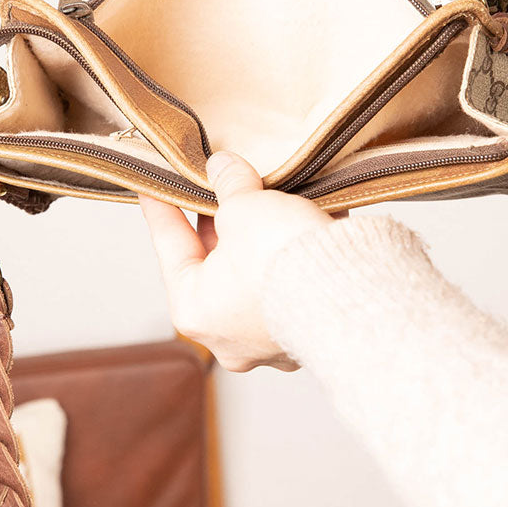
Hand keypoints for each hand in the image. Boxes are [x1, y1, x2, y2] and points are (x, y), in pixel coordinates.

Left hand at [139, 152, 329, 372]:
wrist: (354, 292)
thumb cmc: (283, 261)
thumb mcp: (245, 207)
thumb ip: (229, 185)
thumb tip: (224, 168)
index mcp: (194, 310)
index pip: (170, 245)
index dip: (162, 207)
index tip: (153, 185)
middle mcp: (228, 334)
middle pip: (215, 262)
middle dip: (221, 220)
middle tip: (219, 183)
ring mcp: (270, 338)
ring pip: (257, 274)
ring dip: (262, 237)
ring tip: (267, 197)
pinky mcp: (311, 328)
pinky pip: (294, 282)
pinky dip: (296, 252)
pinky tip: (306, 218)